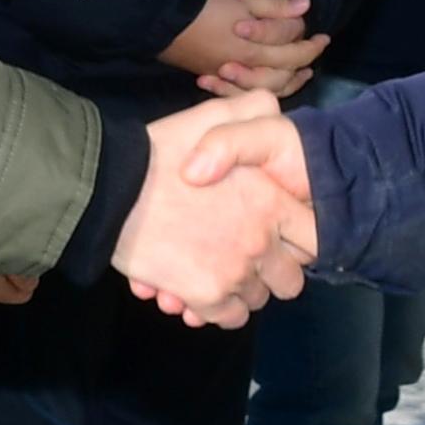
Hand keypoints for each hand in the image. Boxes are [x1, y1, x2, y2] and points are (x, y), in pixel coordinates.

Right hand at [116, 93, 312, 326]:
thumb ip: (252, 110)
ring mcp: (235, 272)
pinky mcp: (205, 295)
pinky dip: (217, 310)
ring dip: (241, 289)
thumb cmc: (160, 150)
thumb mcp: (213, 114)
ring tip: (215, 270)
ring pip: (257, 299)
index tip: (278, 236)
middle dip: (270, 271)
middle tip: (244, 256)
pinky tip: (199, 292)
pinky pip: (229, 317)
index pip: (314, 238)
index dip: (299, 240)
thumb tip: (275, 107)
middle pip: (289, 279)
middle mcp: (261, 241)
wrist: (110, 188)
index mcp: (270, 201)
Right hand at [162, 0, 325, 98]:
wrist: (161, 14)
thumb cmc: (204, 4)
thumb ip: (275, 6)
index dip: (307, 38)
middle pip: (283, 71)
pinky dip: (260, 86)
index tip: (321, 32)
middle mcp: (244, 69)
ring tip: (303, 73)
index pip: (291, 48)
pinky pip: (245, 90)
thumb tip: (305, 7)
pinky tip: (267, 82)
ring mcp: (228, 75)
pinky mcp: (214, 75)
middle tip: (317, 48)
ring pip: (267, 86)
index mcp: (254, 49)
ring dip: (288, 79)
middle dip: (303, 59)